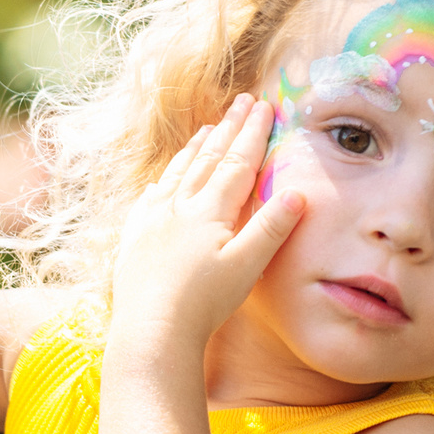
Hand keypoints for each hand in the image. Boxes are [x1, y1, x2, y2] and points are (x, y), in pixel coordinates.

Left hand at [108, 96, 303, 353]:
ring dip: (194, 149)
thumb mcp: (246, 267)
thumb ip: (270, 228)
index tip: (264, 105)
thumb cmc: (202, 304)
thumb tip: (298, 194)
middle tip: (241, 101)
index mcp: (210, 210)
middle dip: (228, 129)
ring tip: (206, 129)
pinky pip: (148, 201)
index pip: (236, 162)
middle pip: (207, 159)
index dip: (252, 133)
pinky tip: (159, 182)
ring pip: (177, 174)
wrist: (151, 331)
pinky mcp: (134, 242)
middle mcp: (178, 207)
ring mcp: (152, 222)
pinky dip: (160, 184)